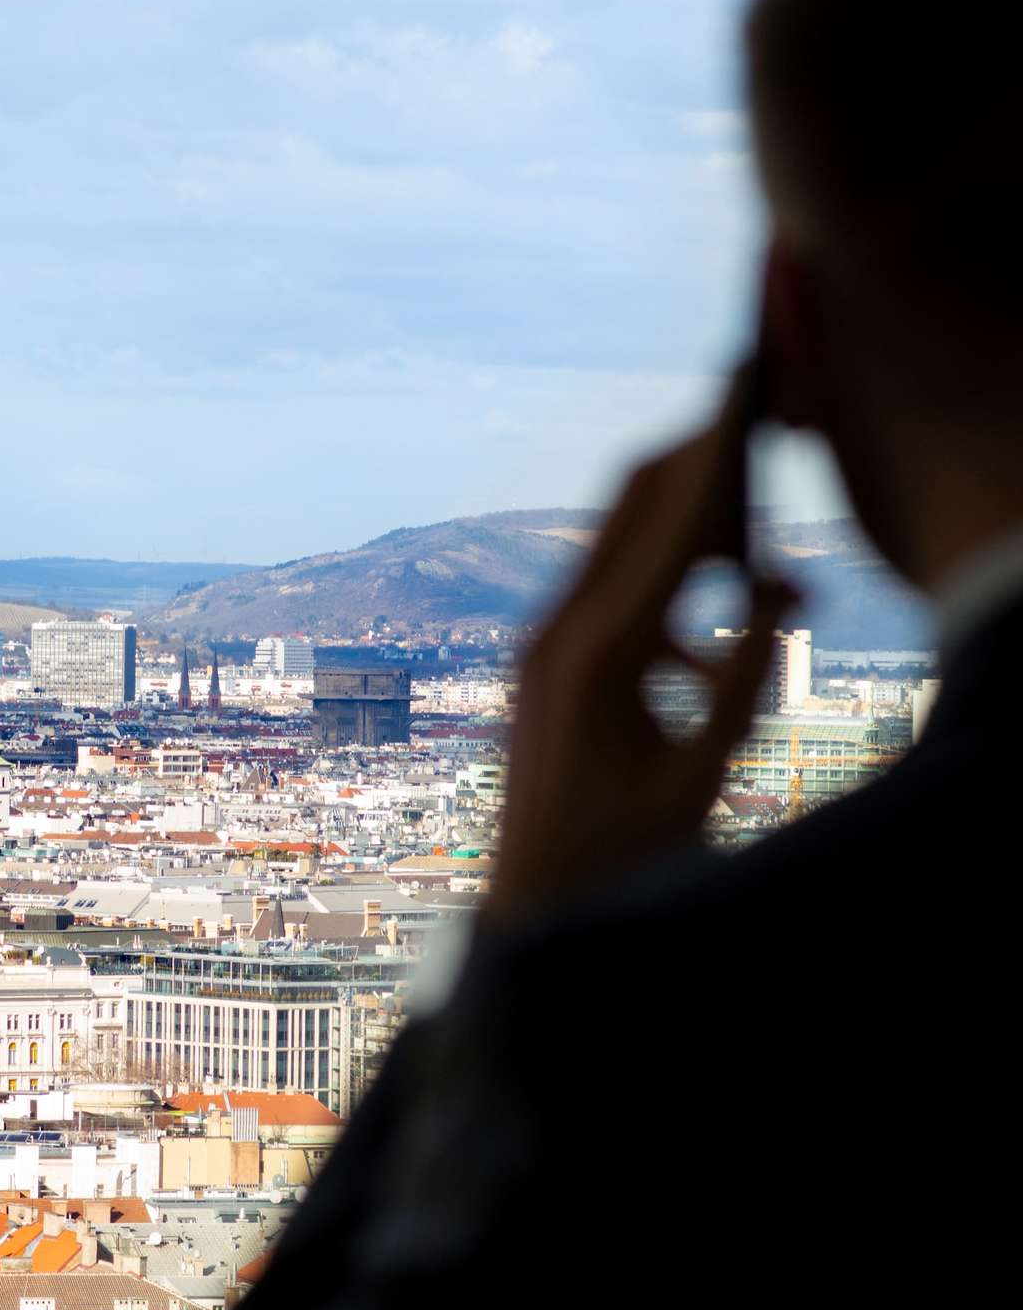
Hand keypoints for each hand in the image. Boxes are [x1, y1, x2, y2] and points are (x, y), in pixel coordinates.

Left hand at [493, 395, 797, 920]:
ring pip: (619, 552)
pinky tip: (709, 648)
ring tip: (760, 539)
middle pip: (630, 512)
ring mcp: (540, 647)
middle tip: (753, 422)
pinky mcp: (541, 667)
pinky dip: (665, 599)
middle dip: (697, 466)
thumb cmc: (613, 857)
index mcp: (595, 652)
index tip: (747, 398)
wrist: (528, 910)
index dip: (716, 460)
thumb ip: (740, 682)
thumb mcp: (698, 776)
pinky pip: (608, 601)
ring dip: (689, 535)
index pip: (669, 529)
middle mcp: (555, 632)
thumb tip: (782, 595)